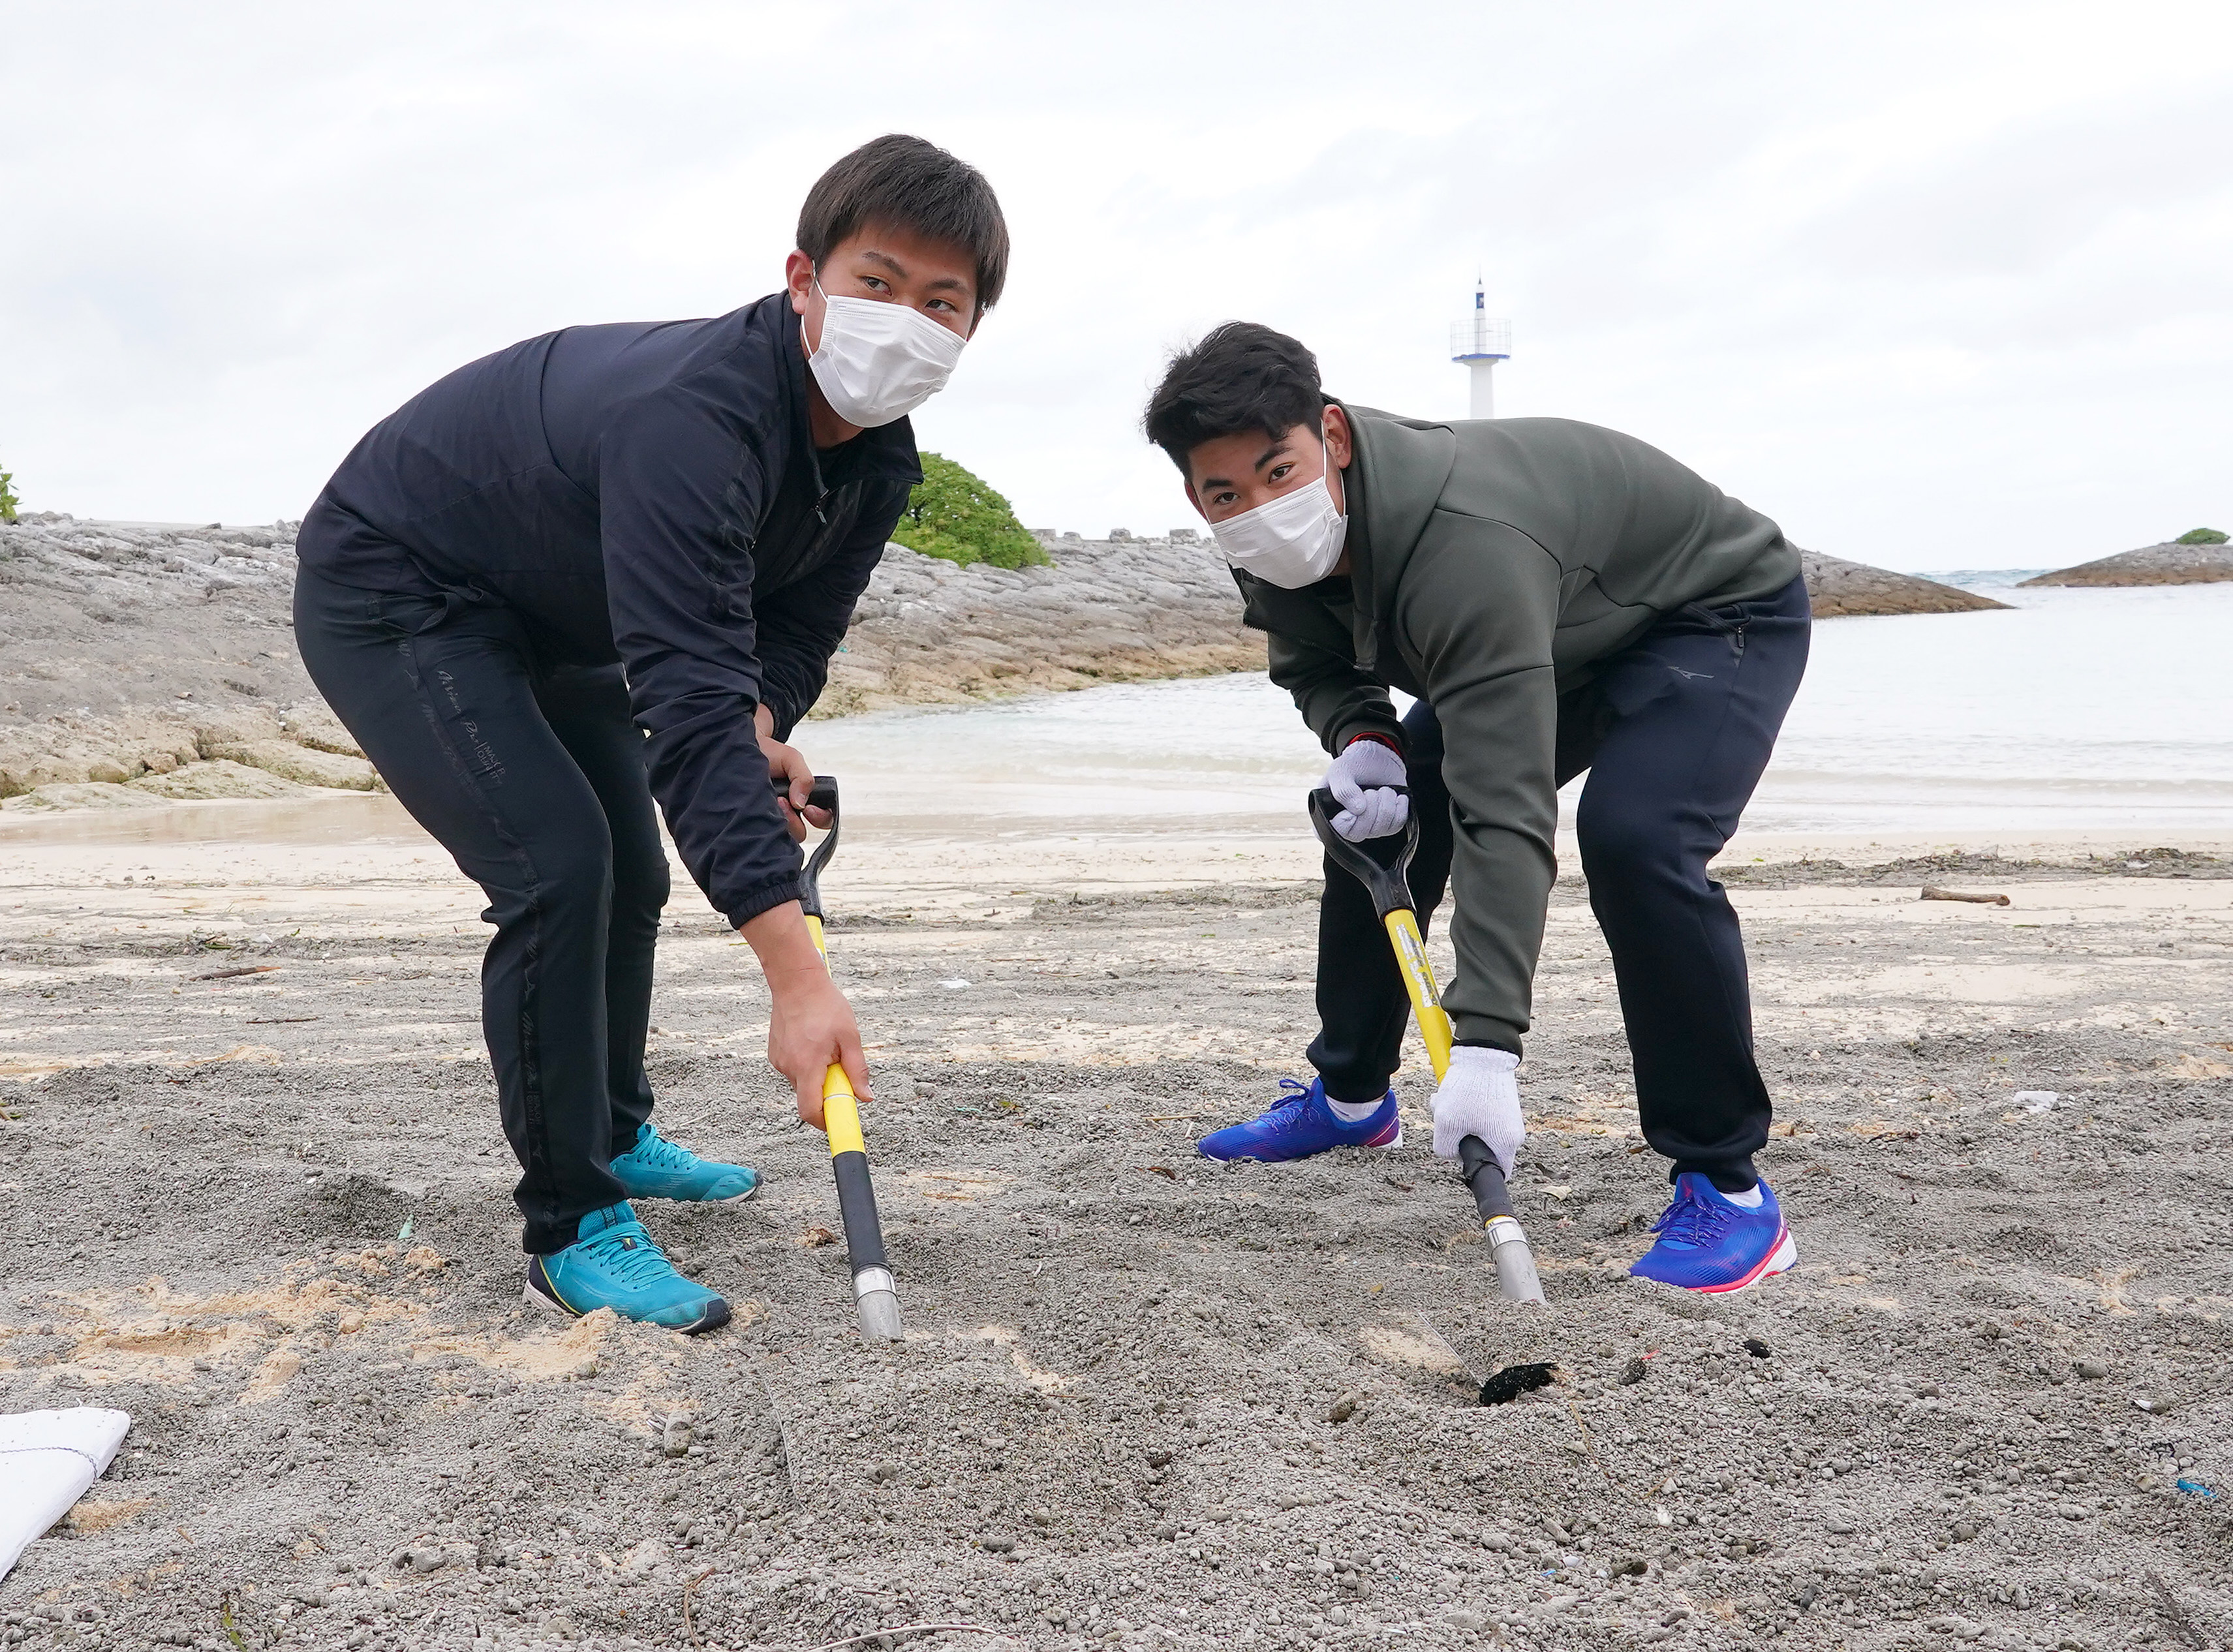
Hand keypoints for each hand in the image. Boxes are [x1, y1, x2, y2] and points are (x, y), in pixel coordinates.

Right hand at [740, 900, 870, 1126]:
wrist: (795, 982)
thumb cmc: (826, 1006)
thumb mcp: (850, 1037)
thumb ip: (857, 1070)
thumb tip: (865, 1098)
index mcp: (808, 1066)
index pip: (811, 1111)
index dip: (826, 1123)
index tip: (840, 1123)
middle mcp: (789, 1068)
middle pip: (810, 1098)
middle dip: (828, 1091)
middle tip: (840, 1065)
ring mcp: (779, 1062)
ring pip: (803, 1083)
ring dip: (818, 1074)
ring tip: (825, 1045)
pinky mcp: (775, 1055)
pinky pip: (795, 1070)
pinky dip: (807, 1065)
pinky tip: (812, 1041)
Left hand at [755, 703, 832, 841]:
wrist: (742, 747)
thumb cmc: (766, 753)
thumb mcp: (791, 758)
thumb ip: (803, 777)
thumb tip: (801, 803)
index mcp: (802, 800)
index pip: (822, 820)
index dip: (820, 818)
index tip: (808, 809)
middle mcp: (787, 812)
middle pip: (799, 833)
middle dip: (793, 820)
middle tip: (782, 802)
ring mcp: (769, 818)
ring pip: (780, 834)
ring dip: (776, 818)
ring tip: (768, 800)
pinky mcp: (751, 821)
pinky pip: (760, 831)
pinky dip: (760, 821)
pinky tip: (756, 805)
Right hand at [1323, 736, 1408, 840]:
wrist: (1376, 759)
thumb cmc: (1354, 765)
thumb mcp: (1341, 771)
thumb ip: (1343, 790)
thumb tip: (1358, 810)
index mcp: (1329, 816)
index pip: (1336, 831)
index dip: (1347, 819)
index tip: (1357, 803)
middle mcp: (1348, 826)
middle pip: (1360, 833)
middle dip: (1370, 806)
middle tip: (1370, 790)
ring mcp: (1368, 828)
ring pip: (1381, 828)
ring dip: (1385, 802)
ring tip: (1382, 790)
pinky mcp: (1387, 826)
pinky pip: (1396, 824)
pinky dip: (1399, 806)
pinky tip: (1394, 796)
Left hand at [1430, 1046, 1522, 1170]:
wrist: (1483, 1053)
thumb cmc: (1468, 1089)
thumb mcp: (1447, 1124)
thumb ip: (1446, 1149)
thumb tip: (1452, 1152)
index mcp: (1506, 1143)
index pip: (1496, 1173)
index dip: (1476, 1169)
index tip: (1461, 1157)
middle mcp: (1513, 1133)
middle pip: (1481, 1148)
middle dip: (1458, 1137)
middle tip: (1446, 1120)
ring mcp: (1508, 1118)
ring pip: (1475, 1129)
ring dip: (1456, 1119)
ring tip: (1445, 1101)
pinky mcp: (1501, 1104)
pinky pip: (1479, 1115)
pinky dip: (1463, 1108)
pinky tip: (1451, 1094)